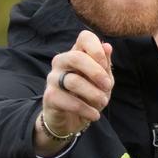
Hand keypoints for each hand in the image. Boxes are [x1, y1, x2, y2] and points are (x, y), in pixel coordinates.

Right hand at [35, 30, 113, 154]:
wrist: (70, 120)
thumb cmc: (88, 96)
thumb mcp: (102, 81)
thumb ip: (105, 65)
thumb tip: (107, 46)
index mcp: (76, 53)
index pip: (84, 37)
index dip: (97, 49)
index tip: (105, 65)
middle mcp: (61, 62)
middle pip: (76, 57)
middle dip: (96, 73)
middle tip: (108, 87)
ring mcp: (53, 78)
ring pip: (73, 81)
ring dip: (94, 94)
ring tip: (103, 102)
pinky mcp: (50, 97)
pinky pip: (70, 102)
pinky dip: (86, 110)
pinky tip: (94, 115)